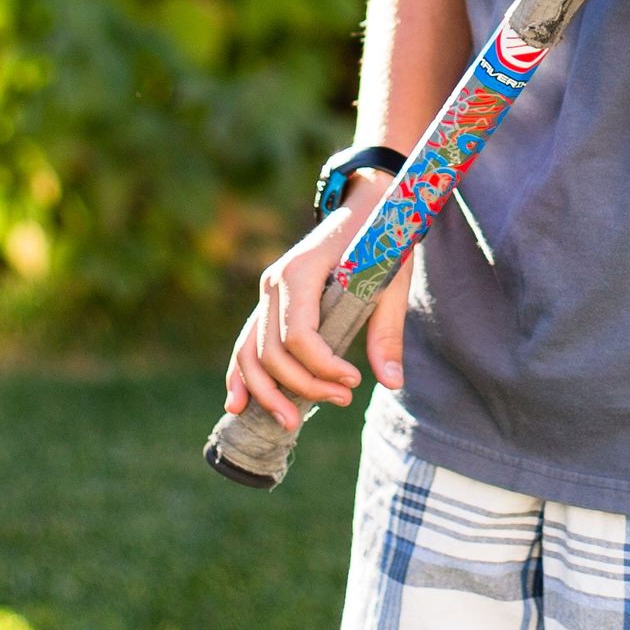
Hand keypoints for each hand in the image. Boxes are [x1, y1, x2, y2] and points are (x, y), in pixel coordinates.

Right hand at [221, 180, 410, 434]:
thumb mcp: (391, 281)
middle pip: (272, 350)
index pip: (300, 335)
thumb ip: (387, 331)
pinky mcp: (269, 301)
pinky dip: (240, 373)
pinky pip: (246, 341)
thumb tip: (391, 383)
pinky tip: (238, 404)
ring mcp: (266, 291)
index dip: (322, 367)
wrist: (367, 205)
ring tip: (289, 424)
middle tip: (341, 401)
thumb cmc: (381, 241)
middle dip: (301, 385)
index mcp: (302, 271)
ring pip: (250, 351)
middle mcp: (274, 281)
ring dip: (264, 391)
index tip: (354, 381)